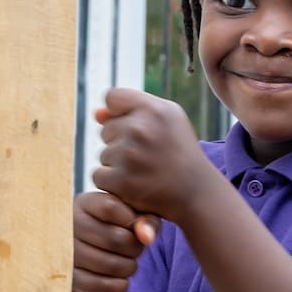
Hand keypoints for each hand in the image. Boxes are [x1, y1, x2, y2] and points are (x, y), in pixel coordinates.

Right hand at [72, 191, 159, 291]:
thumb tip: (146, 236)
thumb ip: (146, 220)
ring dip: (129, 267)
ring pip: (110, 264)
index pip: (110, 208)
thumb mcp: (132, 216)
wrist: (88, 250)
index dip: (131, 220)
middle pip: (116, 239)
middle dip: (135, 248)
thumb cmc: (116, 227)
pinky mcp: (68, 276)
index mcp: (85, 204)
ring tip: (128, 262)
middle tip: (135, 249)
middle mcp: (70, 224)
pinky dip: (117, 285)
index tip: (134, 227)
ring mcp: (67, 251)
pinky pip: (97, 285)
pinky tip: (121, 280)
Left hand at [92, 88, 211, 224]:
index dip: (118, 112)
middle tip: (147, 154)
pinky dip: (112, 183)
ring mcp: (129, 156)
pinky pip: (99, 176)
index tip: (134, 126)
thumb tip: (95, 114)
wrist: (195, 193)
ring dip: (117, 164)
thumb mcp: (168, 119)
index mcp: (154, 109)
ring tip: (145, 170)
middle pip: (105, 129)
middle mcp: (140, 129)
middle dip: (120, 141)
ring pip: (103, 154)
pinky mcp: (121, 181)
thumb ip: (132, 109)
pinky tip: (134, 184)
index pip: (112, 97)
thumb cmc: (179, 151)